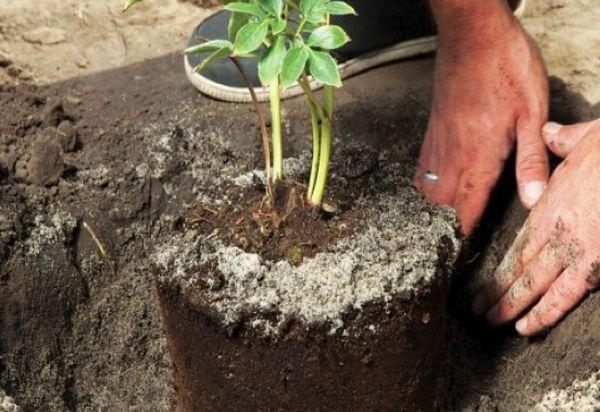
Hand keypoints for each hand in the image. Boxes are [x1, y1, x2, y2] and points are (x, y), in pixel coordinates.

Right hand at [414, 5, 549, 234]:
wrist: (471, 37)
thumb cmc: (506, 69)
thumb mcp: (532, 113)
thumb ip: (531, 160)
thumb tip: (533, 200)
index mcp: (478, 157)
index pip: (465, 210)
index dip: (461, 237)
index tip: (456, 258)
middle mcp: (451, 157)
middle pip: (439, 207)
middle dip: (441, 231)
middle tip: (443, 248)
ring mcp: (437, 144)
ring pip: (425, 191)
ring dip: (429, 213)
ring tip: (432, 229)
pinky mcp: (431, 131)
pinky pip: (420, 170)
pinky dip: (421, 189)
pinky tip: (428, 191)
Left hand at [473, 119, 599, 335]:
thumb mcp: (586, 137)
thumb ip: (562, 142)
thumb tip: (550, 133)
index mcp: (550, 204)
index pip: (518, 244)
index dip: (501, 267)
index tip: (486, 282)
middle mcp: (555, 229)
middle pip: (519, 268)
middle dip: (498, 291)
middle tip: (478, 311)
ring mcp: (575, 248)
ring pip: (534, 284)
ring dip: (511, 306)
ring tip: (492, 322)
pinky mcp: (597, 263)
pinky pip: (567, 295)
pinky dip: (545, 313)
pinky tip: (527, 328)